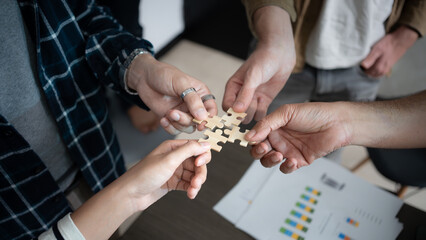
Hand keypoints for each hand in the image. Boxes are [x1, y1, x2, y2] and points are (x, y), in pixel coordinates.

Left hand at [71, 140, 210, 238]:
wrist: (130, 194)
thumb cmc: (145, 174)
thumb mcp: (169, 159)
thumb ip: (189, 150)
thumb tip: (206, 144)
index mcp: (173, 147)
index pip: (196, 147)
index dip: (202, 156)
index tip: (200, 165)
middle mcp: (175, 157)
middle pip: (198, 163)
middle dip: (200, 173)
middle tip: (197, 183)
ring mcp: (174, 170)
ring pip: (194, 174)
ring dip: (196, 183)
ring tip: (192, 191)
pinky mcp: (173, 182)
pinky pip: (188, 184)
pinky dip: (192, 189)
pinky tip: (190, 194)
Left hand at [127, 54, 216, 134]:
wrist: (144, 77)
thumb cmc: (163, 74)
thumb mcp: (180, 83)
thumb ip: (193, 100)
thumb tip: (203, 116)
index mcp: (201, 94)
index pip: (211, 109)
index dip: (209, 118)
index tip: (202, 123)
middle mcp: (194, 105)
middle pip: (199, 121)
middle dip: (187, 120)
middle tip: (175, 113)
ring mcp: (183, 112)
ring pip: (187, 127)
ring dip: (177, 123)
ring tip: (168, 113)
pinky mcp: (172, 118)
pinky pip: (175, 130)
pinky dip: (169, 127)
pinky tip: (163, 119)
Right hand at [223, 43, 294, 122]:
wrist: (280, 54)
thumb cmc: (264, 60)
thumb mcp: (253, 76)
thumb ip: (245, 94)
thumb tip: (236, 110)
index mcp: (233, 86)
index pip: (227, 105)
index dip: (232, 112)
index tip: (239, 114)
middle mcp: (241, 94)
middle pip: (238, 113)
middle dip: (244, 113)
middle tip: (253, 105)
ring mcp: (253, 98)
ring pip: (249, 115)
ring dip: (254, 113)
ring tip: (260, 101)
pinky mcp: (264, 100)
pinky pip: (259, 114)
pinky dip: (262, 114)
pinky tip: (265, 103)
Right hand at [245, 103, 351, 173]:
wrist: (337, 123)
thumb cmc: (313, 113)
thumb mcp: (286, 113)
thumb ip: (266, 124)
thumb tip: (249, 137)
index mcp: (273, 127)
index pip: (256, 136)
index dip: (251, 140)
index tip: (250, 141)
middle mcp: (279, 139)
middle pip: (259, 151)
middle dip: (258, 151)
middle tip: (264, 148)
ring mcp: (288, 150)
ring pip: (269, 161)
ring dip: (269, 160)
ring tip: (278, 155)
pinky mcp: (299, 160)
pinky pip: (286, 168)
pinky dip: (286, 167)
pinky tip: (291, 160)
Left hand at [361, 25, 417, 77]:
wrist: (400, 40)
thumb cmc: (388, 44)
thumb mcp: (377, 49)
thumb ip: (370, 59)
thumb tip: (363, 66)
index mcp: (378, 68)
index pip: (365, 72)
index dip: (361, 68)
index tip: (358, 62)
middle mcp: (382, 71)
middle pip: (369, 74)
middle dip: (365, 70)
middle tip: (362, 62)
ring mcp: (386, 70)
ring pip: (375, 74)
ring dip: (370, 70)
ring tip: (368, 63)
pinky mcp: (389, 67)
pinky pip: (379, 72)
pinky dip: (375, 70)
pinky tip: (374, 65)